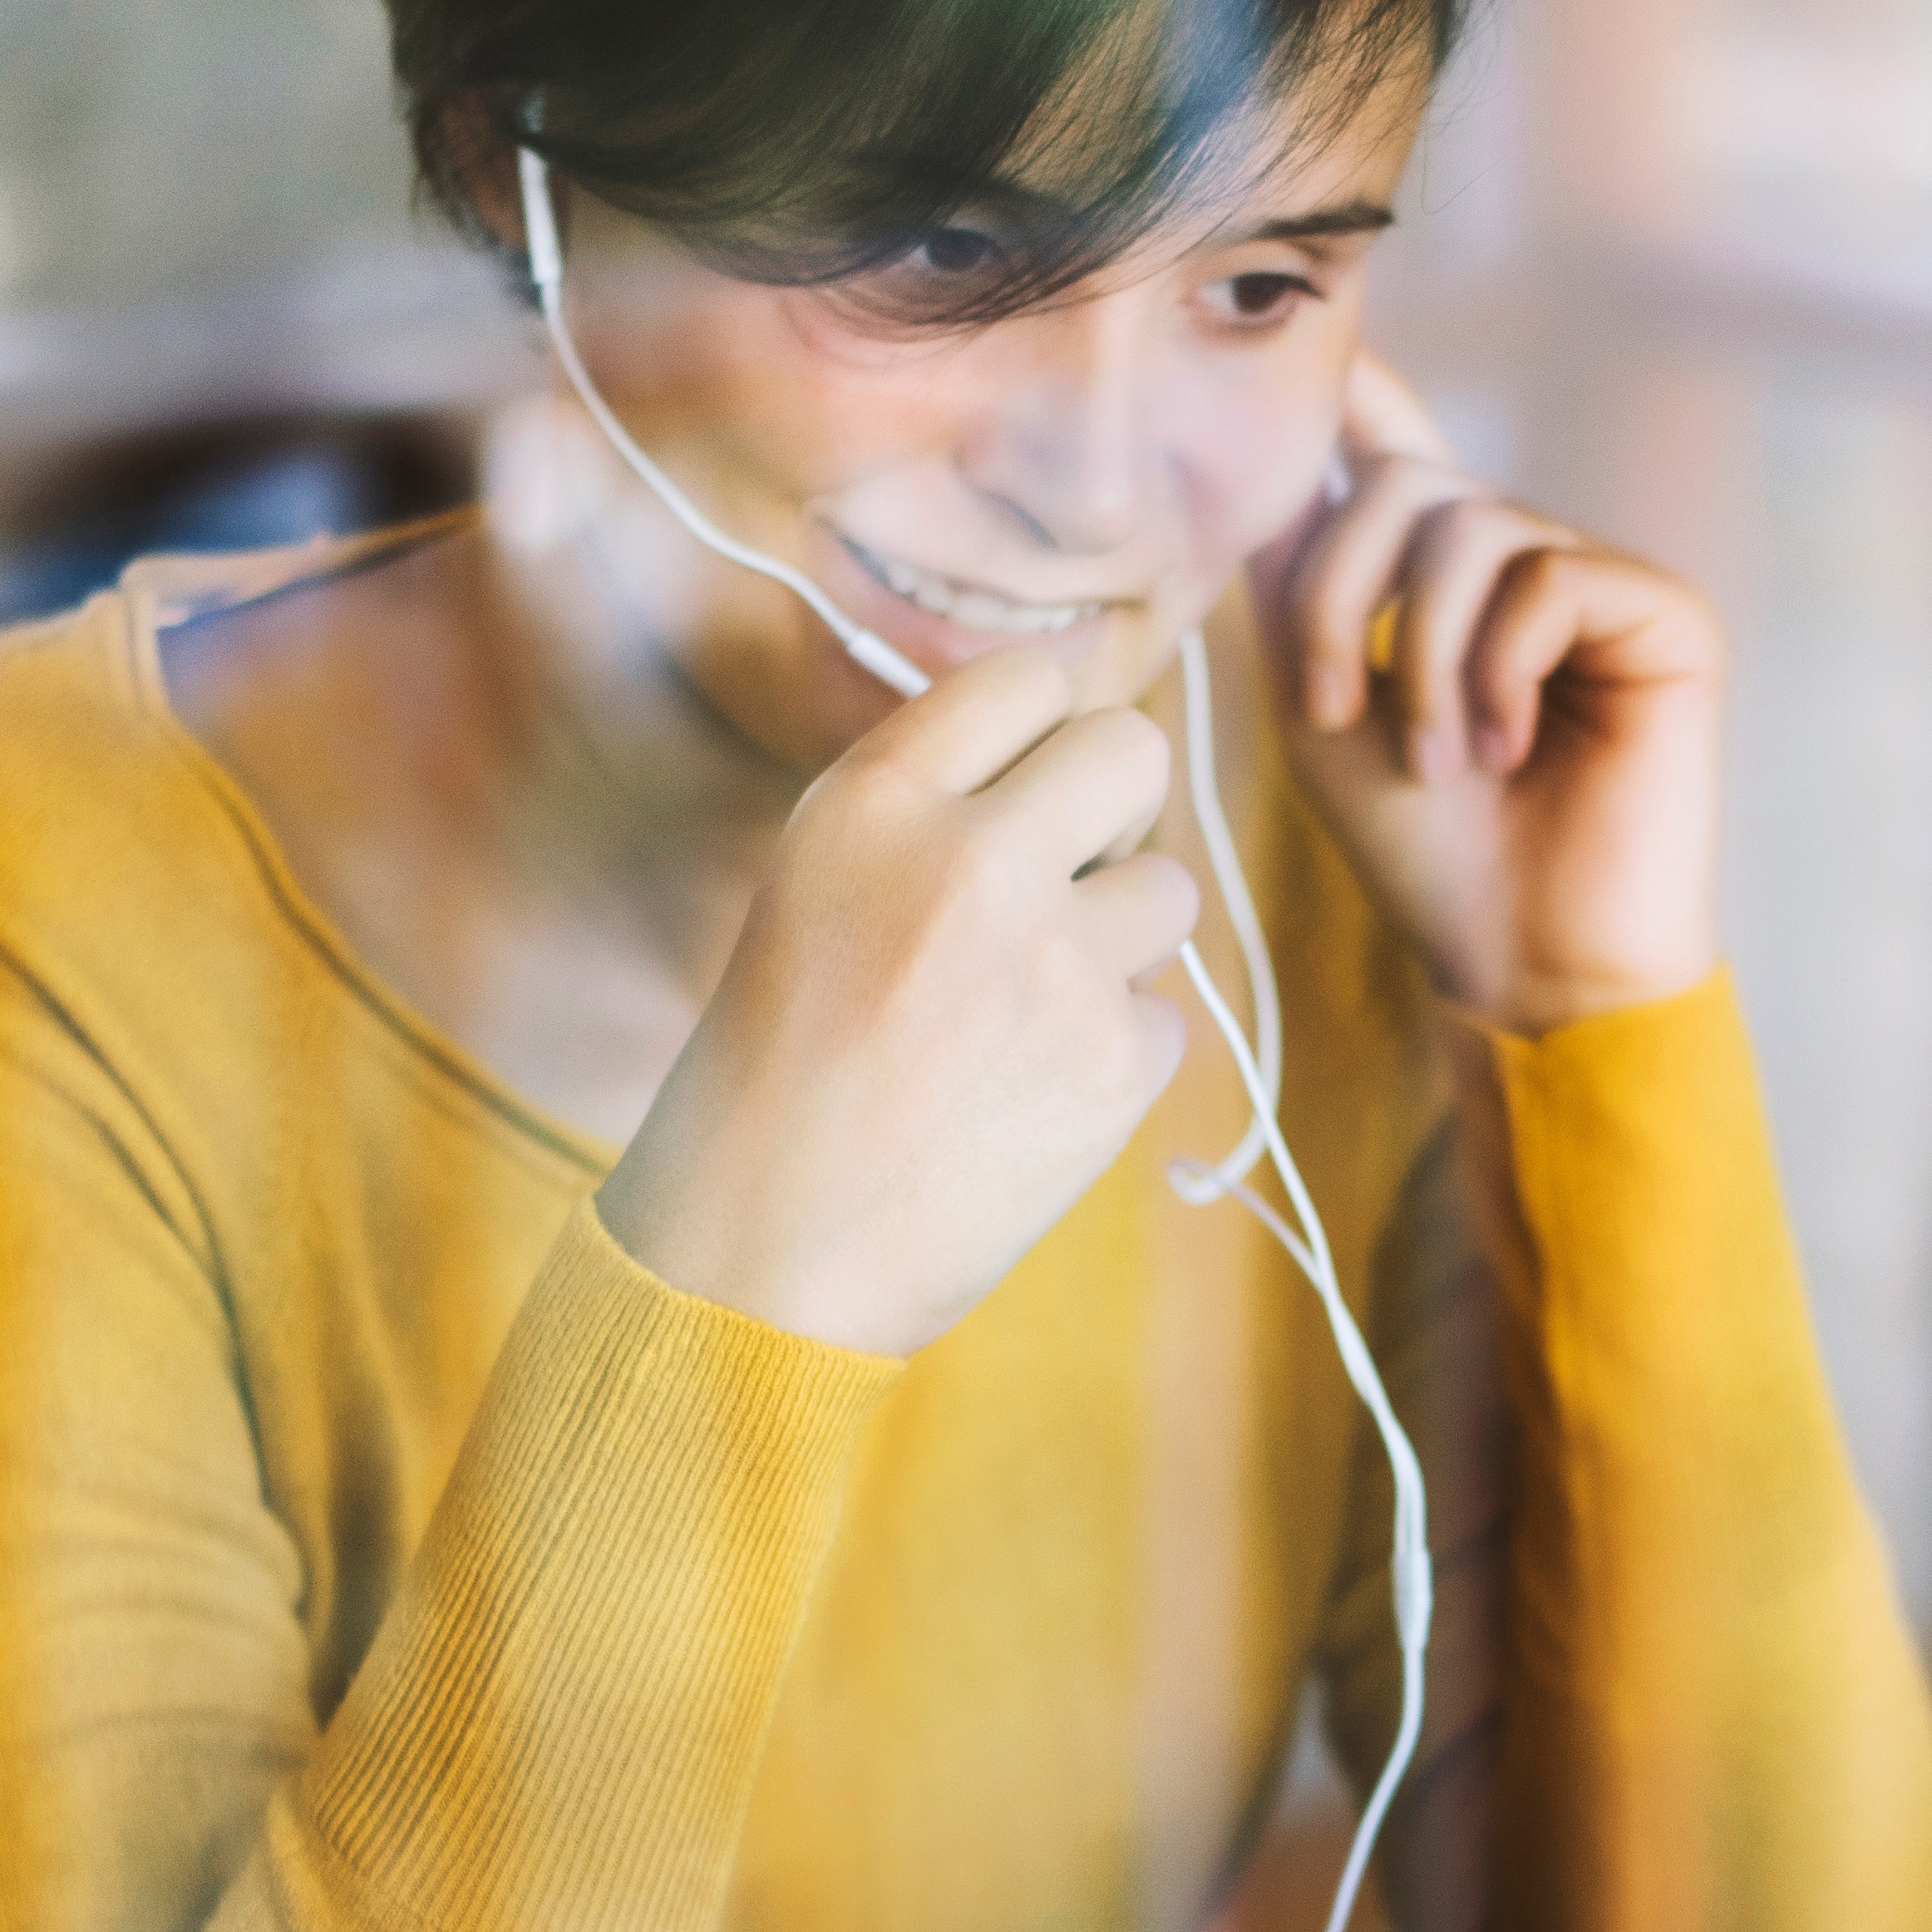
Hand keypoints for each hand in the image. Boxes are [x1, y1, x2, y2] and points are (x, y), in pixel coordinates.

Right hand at [594, 646, 1198, 1355]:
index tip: (1028, 787)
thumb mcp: (813, 888)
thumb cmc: (775, 1074)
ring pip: (1169, 889)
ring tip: (1023, 1012)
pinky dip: (1111, 1055)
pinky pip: (1164, 1015)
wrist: (761, 1253)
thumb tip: (1064, 751)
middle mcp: (969, 860)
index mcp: (873, 802)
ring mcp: (1053, 963)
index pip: (1026, 679)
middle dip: (1114, 811)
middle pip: (1131, 750)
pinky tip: (1024, 1098)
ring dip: (1119, 941)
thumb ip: (926, 808)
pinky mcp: (1110, 1062)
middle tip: (1062, 884)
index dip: (1041, 734)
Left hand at [1260, 354, 1722, 1038]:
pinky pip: (1550, 576)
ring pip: (1470, 527)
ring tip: (1438, 758)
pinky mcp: (1662, 614)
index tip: (1308, 346)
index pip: (1392, 438)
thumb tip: (1276, 453)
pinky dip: (1500, 667)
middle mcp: (1522, 558)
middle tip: (1336, 713)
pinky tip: (1507, 745)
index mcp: (1440, 577)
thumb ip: (1298, 583)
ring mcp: (1596, 580)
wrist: (1527, 961)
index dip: (1351, 383)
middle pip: (1402, 478)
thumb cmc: (1426, 853)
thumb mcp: (1321, 706)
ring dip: (1421, 654)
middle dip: (1340, 594)